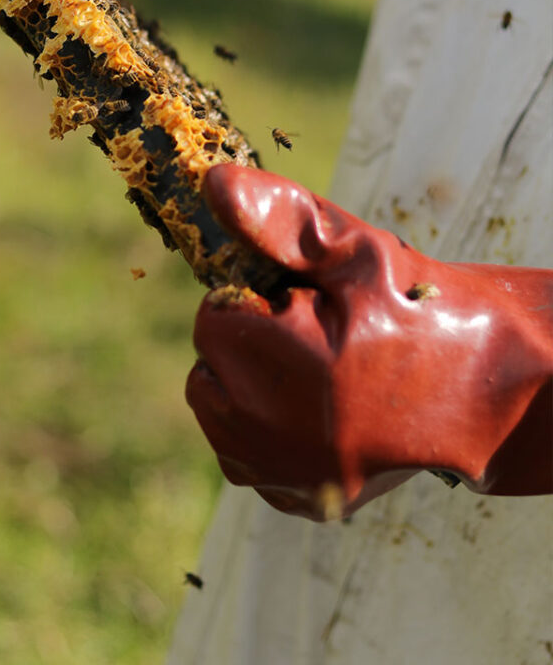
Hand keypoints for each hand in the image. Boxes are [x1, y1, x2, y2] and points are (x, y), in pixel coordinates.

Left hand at [187, 165, 552, 519]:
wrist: (477, 392)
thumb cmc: (417, 313)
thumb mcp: (356, 253)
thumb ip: (281, 222)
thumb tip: (214, 185)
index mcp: (286, 368)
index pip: (215, 316)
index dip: (259, 300)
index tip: (305, 305)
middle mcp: (275, 435)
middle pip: (209, 366)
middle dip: (248, 344)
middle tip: (313, 339)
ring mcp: (283, 476)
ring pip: (217, 409)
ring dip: (247, 384)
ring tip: (314, 374)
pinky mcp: (295, 499)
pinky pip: (241, 452)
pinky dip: (262, 427)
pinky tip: (312, 410)